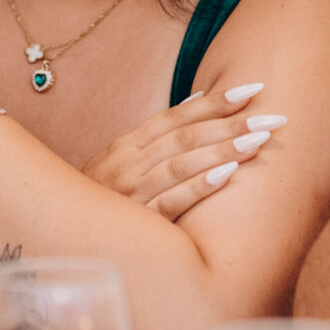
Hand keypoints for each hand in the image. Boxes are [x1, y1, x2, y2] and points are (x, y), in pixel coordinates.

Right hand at [81, 84, 281, 219]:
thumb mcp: (120, 165)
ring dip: (222, 150)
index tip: (252, 88)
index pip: (175, 117)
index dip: (214, 102)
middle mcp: (126, 165)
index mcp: (125, 147)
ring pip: (180, 165)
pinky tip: (226, 176)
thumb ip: (157, 140)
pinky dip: (197, 187)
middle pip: (184, 137)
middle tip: (272, 115)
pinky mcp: (134, 226)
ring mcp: (128, 195)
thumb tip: (200, 102)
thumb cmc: (101, 202)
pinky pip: (169, 203)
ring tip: (259, 139)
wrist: (57, 242)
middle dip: (231, 123)